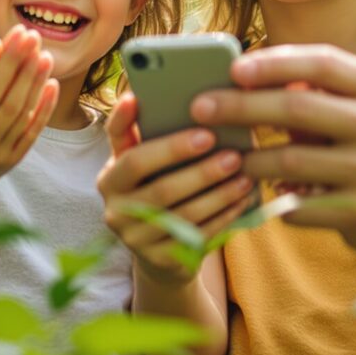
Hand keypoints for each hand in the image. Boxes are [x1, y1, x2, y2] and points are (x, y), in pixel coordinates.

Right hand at [97, 92, 253, 285]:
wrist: (159, 249)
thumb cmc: (154, 187)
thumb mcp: (142, 162)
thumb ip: (140, 132)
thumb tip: (144, 93)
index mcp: (110, 178)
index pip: (132, 158)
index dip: (160, 142)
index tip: (196, 125)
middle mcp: (116, 210)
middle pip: (161, 188)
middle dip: (200, 170)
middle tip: (233, 153)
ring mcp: (136, 240)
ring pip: (184, 215)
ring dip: (219, 193)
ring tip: (244, 174)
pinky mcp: (160, 261)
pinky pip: (198, 237)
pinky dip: (224, 216)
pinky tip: (242, 200)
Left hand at [188, 45, 355, 257]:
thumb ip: (327, 89)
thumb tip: (256, 82)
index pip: (320, 63)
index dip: (272, 62)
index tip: (232, 67)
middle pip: (295, 107)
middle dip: (239, 106)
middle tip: (200, 108)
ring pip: (289, 162)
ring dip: (249, 159)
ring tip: (225, 156)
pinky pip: (298, 205)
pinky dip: (274, 199)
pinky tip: (261, 193)